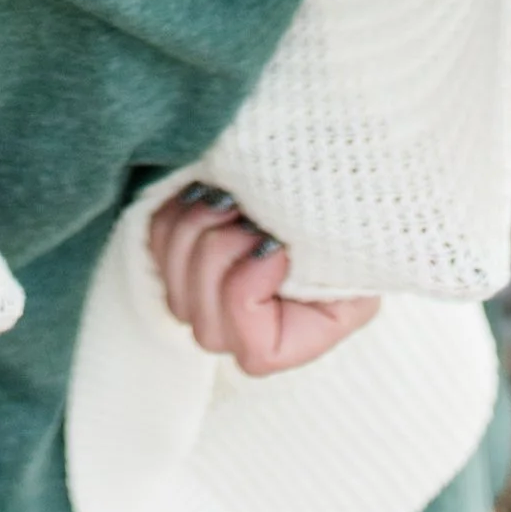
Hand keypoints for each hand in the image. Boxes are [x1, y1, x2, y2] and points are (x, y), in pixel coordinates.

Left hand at [147, 183, 382, 377]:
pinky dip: (177, 214)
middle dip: (223, 254)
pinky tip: (208, 193)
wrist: (326, 158)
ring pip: (174, 292)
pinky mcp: (185, 257)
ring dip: (199, 230)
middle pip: (205, 326)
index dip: (250, 294)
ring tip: (233, 198)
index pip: (256, 353)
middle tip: (251, 213)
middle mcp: (253, 328)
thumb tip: (270, 251)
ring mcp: (214, 299)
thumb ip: (325, 258)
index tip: (275, 246)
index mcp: (304, 332)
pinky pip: (157, 247)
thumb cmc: (346, 195)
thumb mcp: (353, 236)